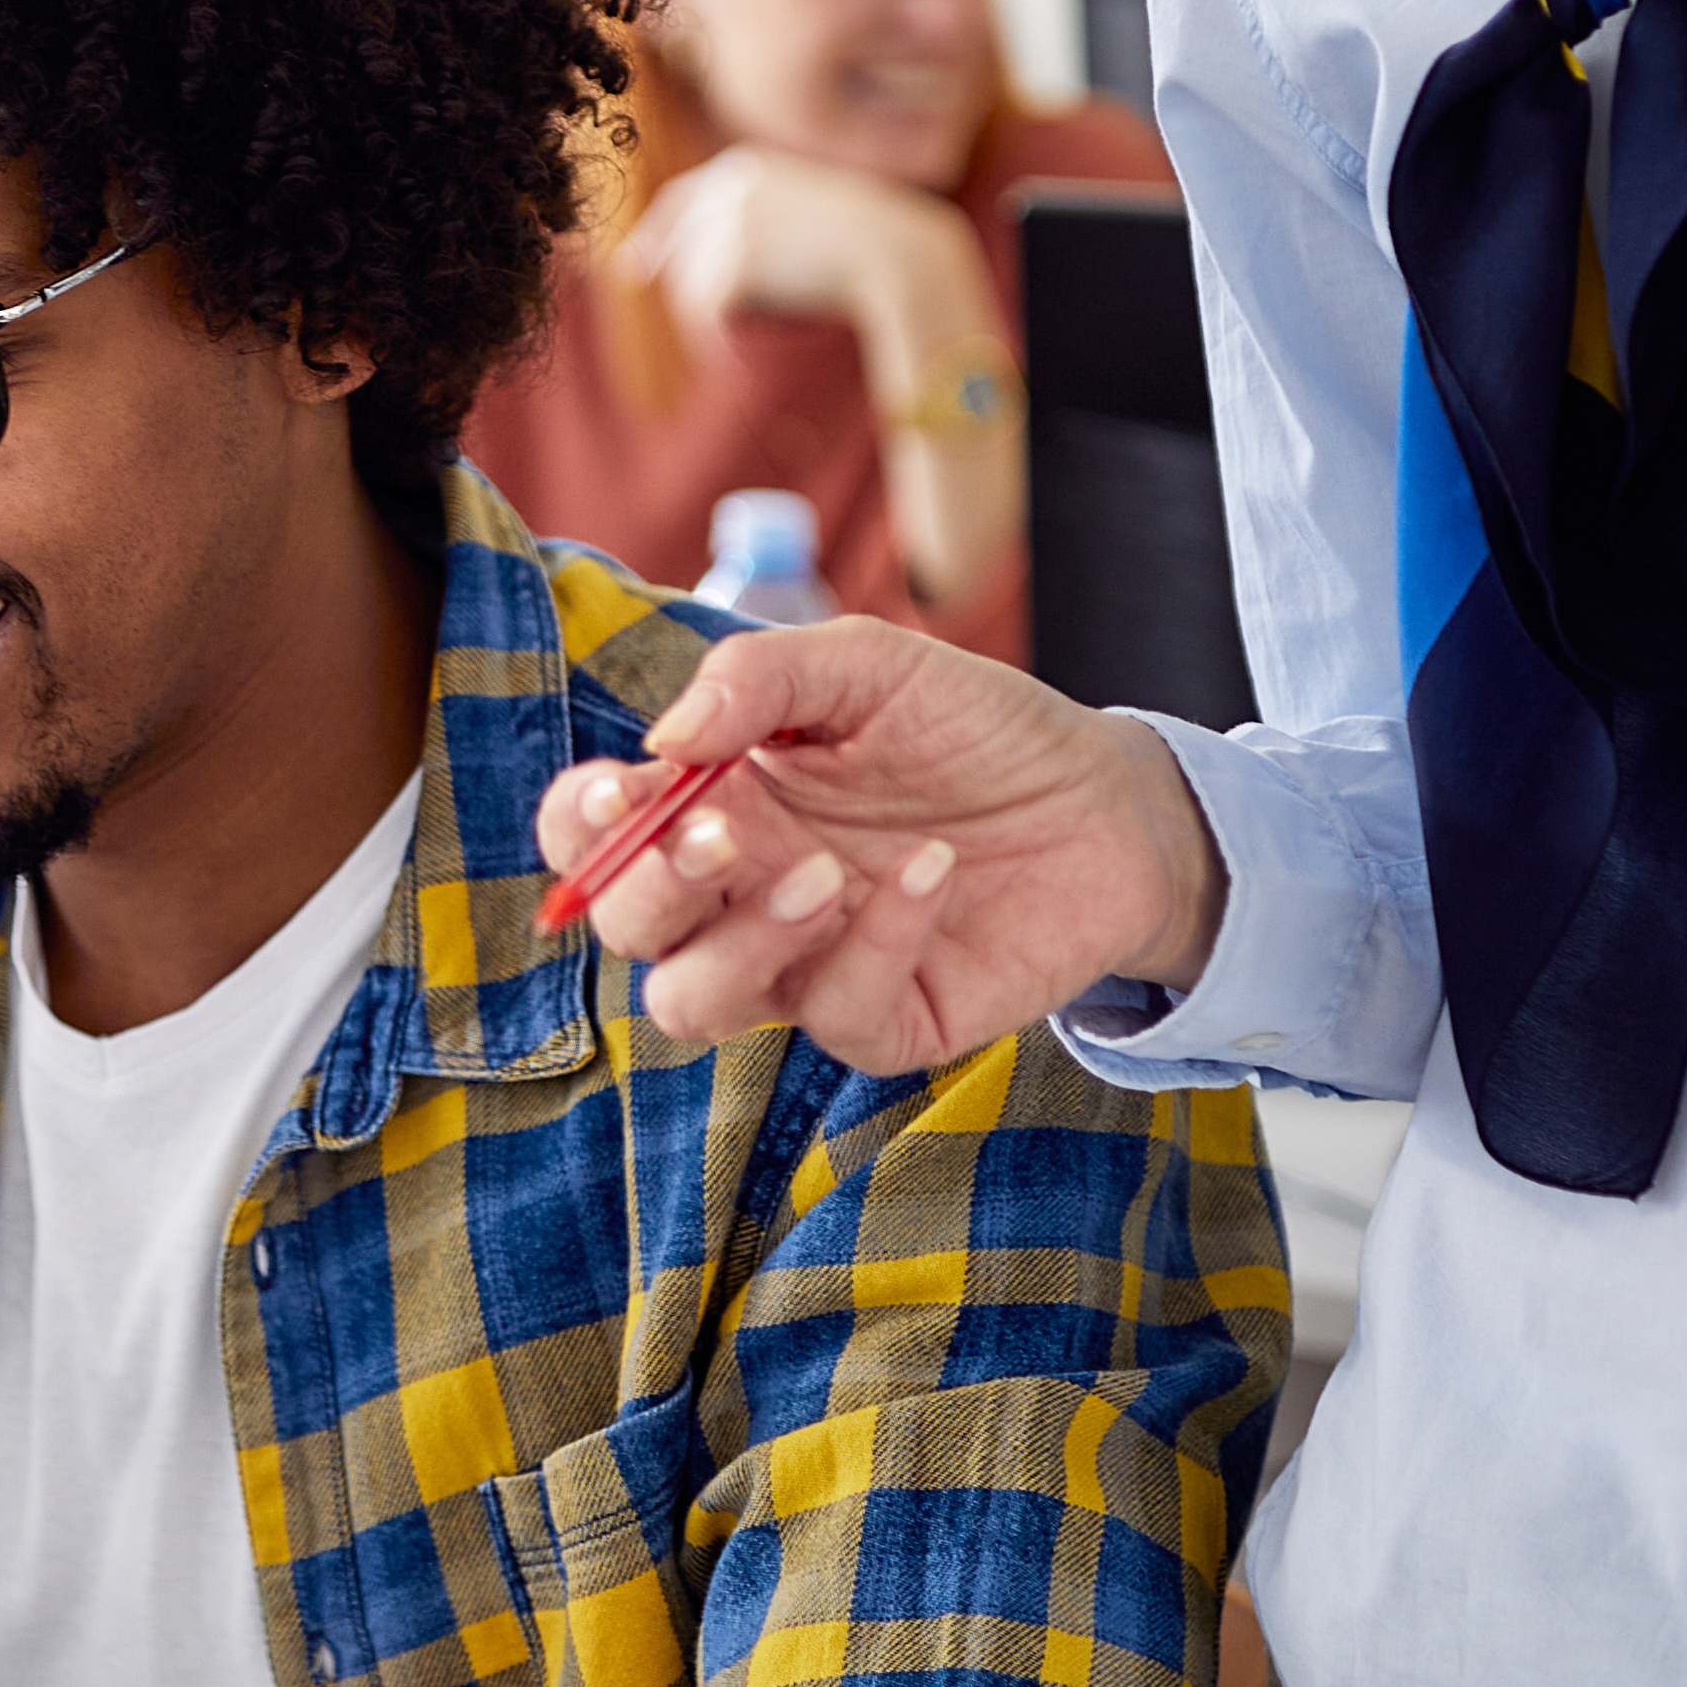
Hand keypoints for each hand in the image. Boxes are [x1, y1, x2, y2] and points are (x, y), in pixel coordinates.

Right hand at [539, 621, 1220, 1069]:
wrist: (1107, 795)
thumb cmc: (976, 728)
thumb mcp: (869, 666)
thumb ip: (760, 678)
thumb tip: (664, 741)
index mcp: (714, 804)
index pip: (592, 837)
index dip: (580, 828)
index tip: (624, 794)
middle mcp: (737, 895)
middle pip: (625, 928)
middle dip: (652, 888)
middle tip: (723, 832)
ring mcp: (803, 967)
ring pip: (693, 1003)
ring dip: (740, 943)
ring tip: (823, 873)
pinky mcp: (884, 1020)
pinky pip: (836, 1015)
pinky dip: (876, 942)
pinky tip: (934, 873)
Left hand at [622, 145, 980, 363]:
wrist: (903, 255)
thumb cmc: (868, 246)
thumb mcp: (810, 220)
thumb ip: (759, 229)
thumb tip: (699, 262)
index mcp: (748, 168)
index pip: (683, 201)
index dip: (657, 236)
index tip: (637, 268)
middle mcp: (729, 184)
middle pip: (681, 252)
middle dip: (696, 296)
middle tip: (722, 334)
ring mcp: (730, 219)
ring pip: (688, 287)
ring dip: (714, 324)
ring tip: (754, 339)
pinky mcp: (735, 258)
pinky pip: (705, 312)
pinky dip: (721, 340)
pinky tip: (749, 349)